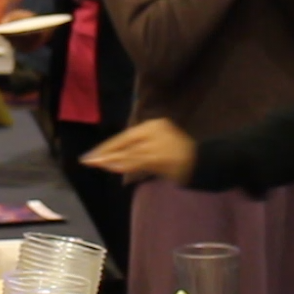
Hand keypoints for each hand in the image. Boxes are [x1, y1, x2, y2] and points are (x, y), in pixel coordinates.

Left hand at [80, 119, 196, 184]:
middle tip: (88, 160)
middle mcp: (154, 130)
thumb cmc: (181, 154)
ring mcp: (158, 143)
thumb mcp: (158, 146)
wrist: (205, 161)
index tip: (93, 153)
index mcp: (153, 125)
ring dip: (112, 160)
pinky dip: (125, 165)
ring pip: (130, 153)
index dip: (108, 145)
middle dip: (105, 152)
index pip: (126, 136)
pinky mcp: (161, 157)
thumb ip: (140, 149)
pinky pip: (138, 161)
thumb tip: (117, 156)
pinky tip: (113, 167)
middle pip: (125, 143)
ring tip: (97, 164)